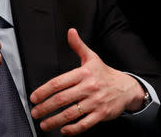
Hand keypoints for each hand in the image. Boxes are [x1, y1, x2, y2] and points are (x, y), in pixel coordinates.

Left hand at [30, 28, 144, 135]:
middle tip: (35, 112)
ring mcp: (95, 102)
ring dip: (55, 120)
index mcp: (83, 74)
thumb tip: (70, 32)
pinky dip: (73, 129)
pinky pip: (85, 123)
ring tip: (44, 124)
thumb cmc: (104, 74)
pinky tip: (63, 130)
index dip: (44, 91)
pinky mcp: (101, 114)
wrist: (126, 87)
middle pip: (62, 99)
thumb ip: (78, 45)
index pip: (58, 82)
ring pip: (71, 113)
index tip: (34, 97)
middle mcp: (88, 88)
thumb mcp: (91, 57)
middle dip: (46, 107)